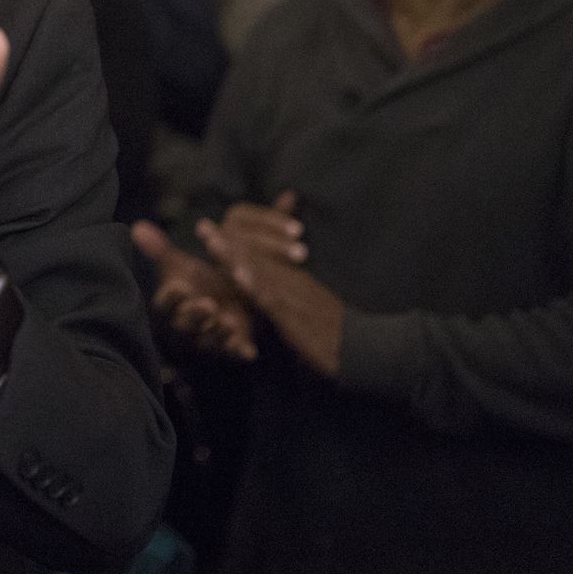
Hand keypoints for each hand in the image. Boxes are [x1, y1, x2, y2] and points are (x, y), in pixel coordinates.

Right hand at [131, 220, 256, 361]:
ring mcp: (207, 340)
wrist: (223, 308)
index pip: (165, 303)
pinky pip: (233, 355)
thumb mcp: (180, 266)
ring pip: (209, 341)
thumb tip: (137, 227)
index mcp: (171, 305)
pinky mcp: (230, 350)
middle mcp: (186, 326)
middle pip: (186, 325)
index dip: (172, 296)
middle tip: (208, 305)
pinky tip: (249, 350)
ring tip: (228, 321)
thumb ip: (161, 250)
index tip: (178, 286)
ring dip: (219, 334)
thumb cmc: (196, 284)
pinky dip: (240, 353)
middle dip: (196, 315)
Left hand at [199, 193, 345, 377]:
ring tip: (213, 243)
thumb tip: (275, 285)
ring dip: (235, 258)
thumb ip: (293, 290)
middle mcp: (294, 284)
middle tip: (201, 226)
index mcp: (296, 280)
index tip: (210, 227)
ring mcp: (296, 300)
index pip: (261, 257)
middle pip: (256, 259)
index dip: (235, 242)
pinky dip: (257, 287)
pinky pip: (275, 301)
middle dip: (228, 243)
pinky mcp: (299, 319)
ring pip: (261, 274)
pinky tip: (239, 277)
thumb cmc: (339, 329)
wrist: (370, 347)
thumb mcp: (313, 303)